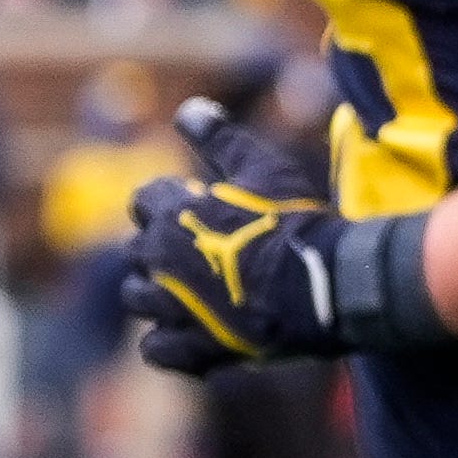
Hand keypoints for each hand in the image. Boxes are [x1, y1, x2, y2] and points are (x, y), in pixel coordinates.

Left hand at [119, 98, 346, 373]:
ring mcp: (171, 309)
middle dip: (161, 244)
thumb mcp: (261, 166)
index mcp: (171, 215)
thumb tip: (185, 108)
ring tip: (191, 287)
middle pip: (136, 250)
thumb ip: (219, 137)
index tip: (200, 203)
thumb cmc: (292, 221)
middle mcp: (159, 262)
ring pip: (137, 298)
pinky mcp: (189, 349)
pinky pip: (154, 347)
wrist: (321, 283)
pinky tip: (193, 329)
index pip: (144, 200)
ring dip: (157, 290)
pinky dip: (167, 339)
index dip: (171, 199)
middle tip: (203, 245)